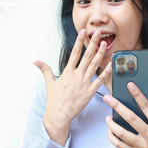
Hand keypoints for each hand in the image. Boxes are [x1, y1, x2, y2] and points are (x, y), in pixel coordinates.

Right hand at [34, 29, 111, 145]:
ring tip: (104, 44)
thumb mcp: (49, 83)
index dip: (79, 41)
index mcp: (67, 72)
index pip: (75, 53)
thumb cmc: (54, 100)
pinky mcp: (90, 92)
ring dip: (100, 54)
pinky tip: (111, 65)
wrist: (59, 114)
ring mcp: (84, 83)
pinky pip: (100, 80)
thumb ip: (45, 70)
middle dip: (92, 43)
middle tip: (97, 33)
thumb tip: (36, 61)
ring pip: (94, 65)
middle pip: (87, 56)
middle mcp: (77, 75)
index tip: (83, 32)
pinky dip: (106, 72)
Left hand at [103, 83, 147, 147]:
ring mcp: (142, 146)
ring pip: (122, 133)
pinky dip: (112, 137)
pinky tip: (110, 130)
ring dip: (111, 124)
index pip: (147, 107)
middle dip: (117, 106)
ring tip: (107, 117)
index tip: (129, 85)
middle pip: (131, 118)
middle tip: (107, 98)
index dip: (138, 94)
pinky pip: (120, 145)